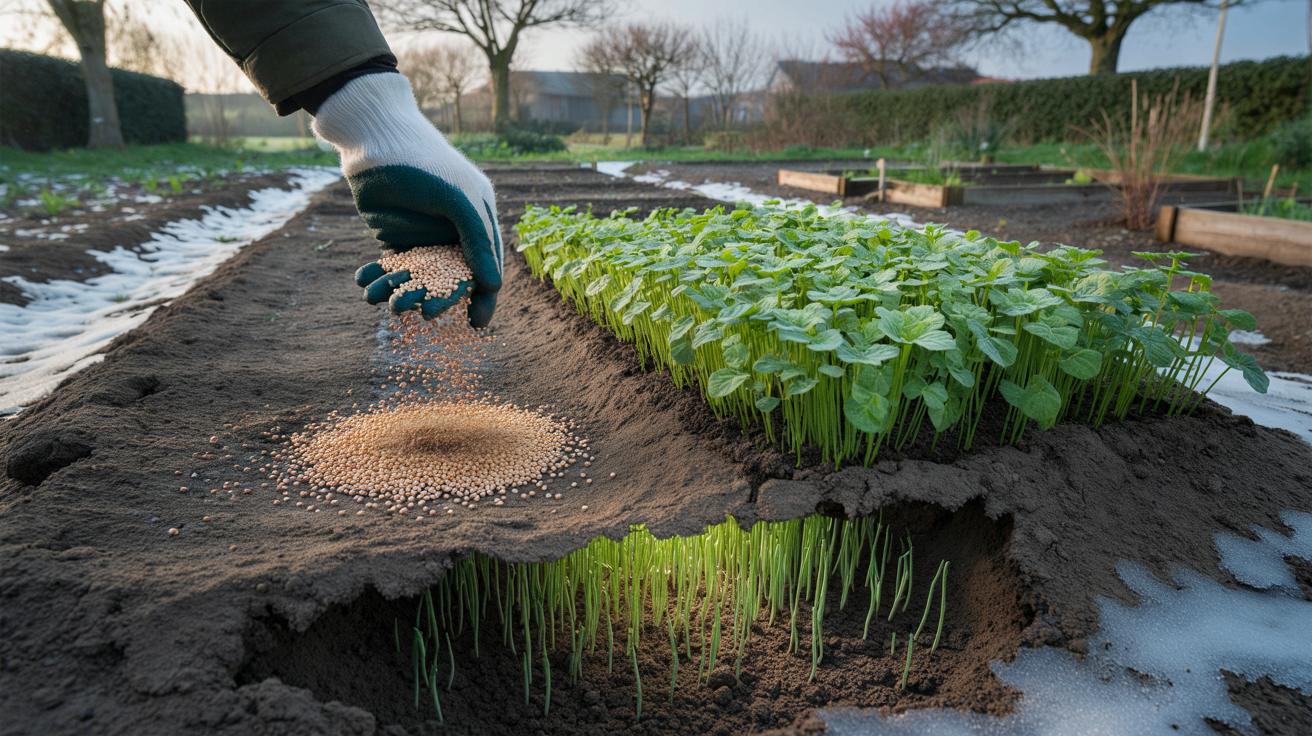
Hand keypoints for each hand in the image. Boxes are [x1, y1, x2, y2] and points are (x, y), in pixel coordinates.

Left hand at [313, 74, 501, 327]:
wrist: (374, 137)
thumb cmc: (423, 163)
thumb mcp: (457, 200)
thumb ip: (477, 241)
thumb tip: (494, 285)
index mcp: (477, 219)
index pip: (485, 267)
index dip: (483, 297)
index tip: (476, 324)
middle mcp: (454, 230)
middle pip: (451, 276)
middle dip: (438, 298)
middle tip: (425, 315)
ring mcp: (425, 234)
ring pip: (419, 276)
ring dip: (403, 291)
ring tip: (386, 301)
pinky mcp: (396, 237)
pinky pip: (393, 268)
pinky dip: (380, 279)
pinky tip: (366, 286)